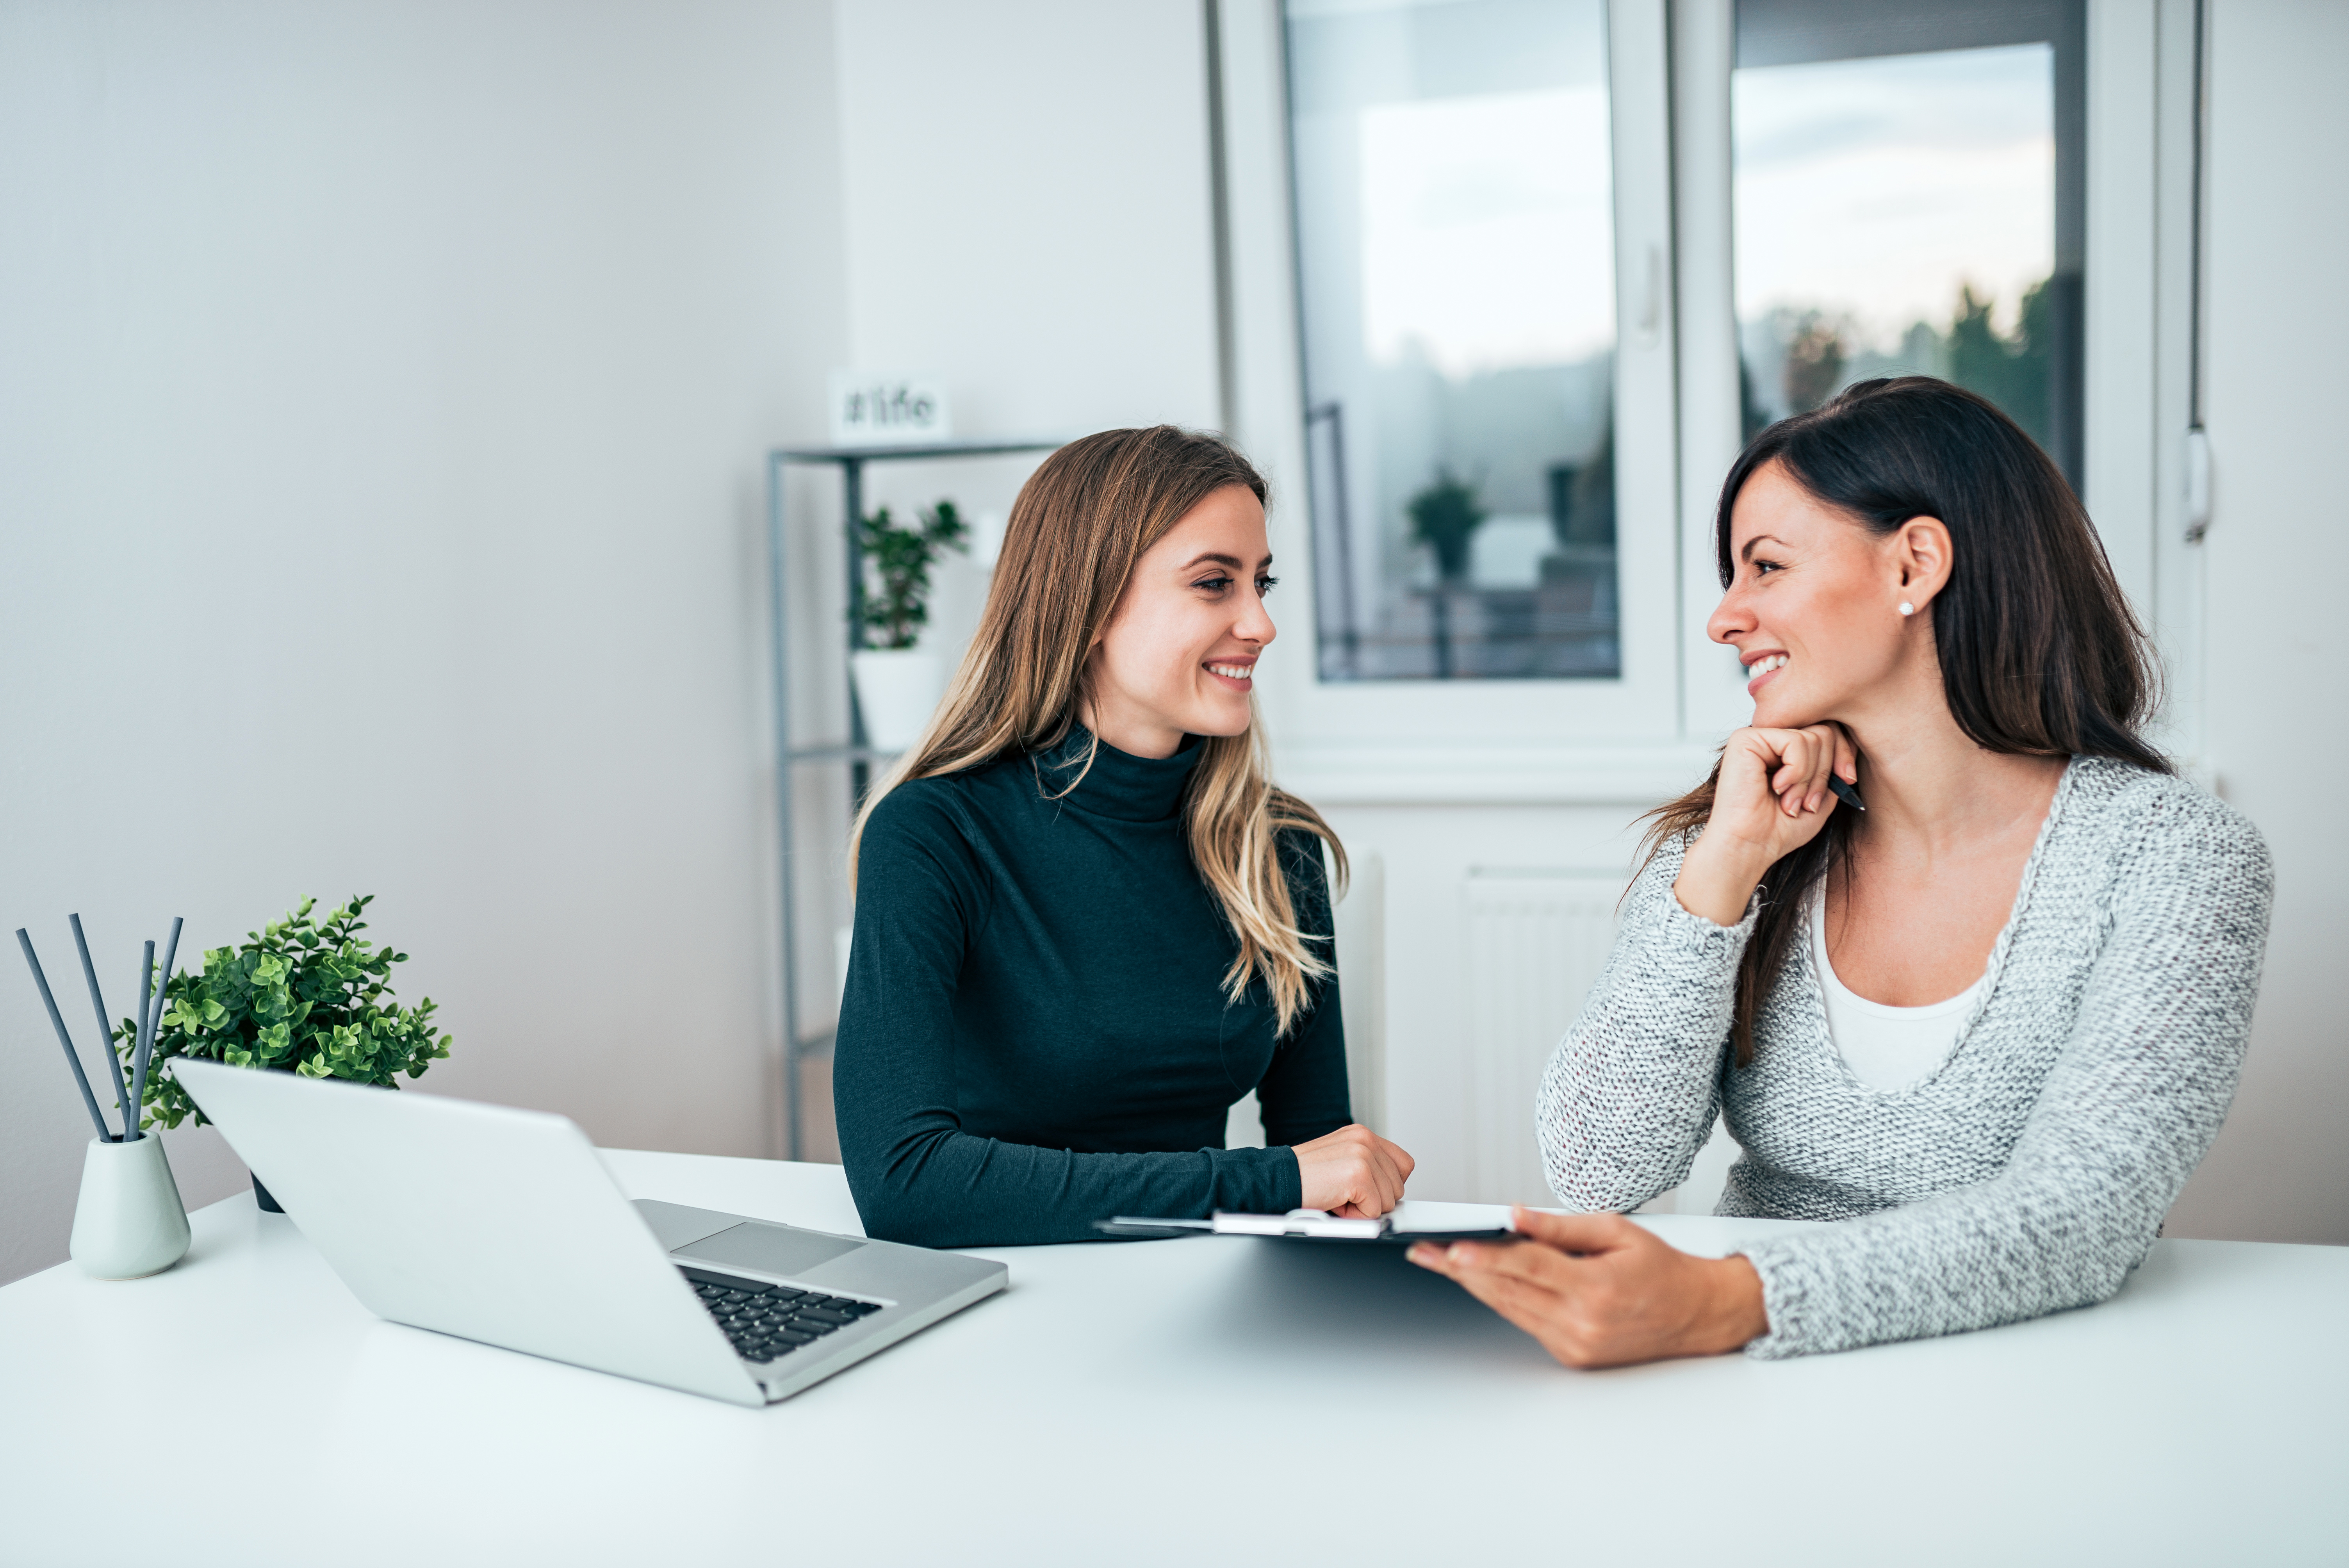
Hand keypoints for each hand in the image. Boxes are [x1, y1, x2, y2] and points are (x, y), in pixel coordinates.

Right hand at [1291, 1124, 1414, 1217]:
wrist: (1275, 1180)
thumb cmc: (1304, 1177)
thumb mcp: (1341, 1160)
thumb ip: (1368, 1165)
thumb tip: (1393, 1189)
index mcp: (1362, 1134)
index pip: (1403, 1164)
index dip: (1388, 1185)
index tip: (1367, 1191)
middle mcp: (1365, 1139)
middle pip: (1399, 1186)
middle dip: (1374, 1199)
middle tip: (1343, 1193)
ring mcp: (1363, 1155)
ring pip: (1389, 1201)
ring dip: (1363, 1208)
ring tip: (1337, 1196)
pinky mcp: (1359, 1174)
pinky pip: (1375, 1211)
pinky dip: (1354, 1216)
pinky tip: (1335, 1202)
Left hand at [1408, 1208, 1767, 1368]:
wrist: (1696, 1315)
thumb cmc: (1661, 1268)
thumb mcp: (1617, 1231)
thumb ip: (1561, 1227)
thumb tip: (1515, 1216)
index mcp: (1594, 1288)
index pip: (1527, 1268)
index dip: (1485, 1257)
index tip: (1450, 1248)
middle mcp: (1582, 1323)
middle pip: (1508, 1291)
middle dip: (1463, 1270)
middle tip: (1425, 1252)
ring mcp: (1575, 1344)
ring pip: (1511, 1308)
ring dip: (1475, 1284)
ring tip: (1441, 1261)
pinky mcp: (1572, 1355)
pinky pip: (1526, 1321)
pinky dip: (1504, 1298)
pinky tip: (1483, 1279)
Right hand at [1673, 723, 1856, 924]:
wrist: (1748, 847)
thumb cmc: (1778, 830)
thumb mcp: (1822, 796)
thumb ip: (1835, 767)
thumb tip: (1853, 741)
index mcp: (1785, 750)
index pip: (1828, 731)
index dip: (1844, 754)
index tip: (1848, 780)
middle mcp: (1771, 738)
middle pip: (1824, 730)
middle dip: (1826, 771)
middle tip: (1809, 802)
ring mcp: (1758, 736)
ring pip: (1813, 737)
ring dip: (1809, 777)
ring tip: (1791, 801)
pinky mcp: (1745, 738)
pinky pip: (1794, 741)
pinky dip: (1796, 770)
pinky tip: (1778, 788)